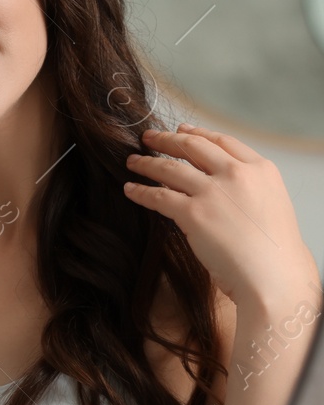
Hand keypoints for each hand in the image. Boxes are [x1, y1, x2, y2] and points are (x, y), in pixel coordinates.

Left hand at [123, 124, 319, 312]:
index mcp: (261, 169)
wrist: (275, 275)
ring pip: (170, 168)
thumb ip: (245, 189)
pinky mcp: (194, 213)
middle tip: (148, 137)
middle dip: (166, 139)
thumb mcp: (269, 204)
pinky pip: (158, 196)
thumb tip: (215, 187)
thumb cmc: (274, 251)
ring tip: (132, 161)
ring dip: (147, 162)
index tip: (182, 129)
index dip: (198, 132)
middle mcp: (237, 174)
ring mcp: (214, 192)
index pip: (223, 141)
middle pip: (193, 146)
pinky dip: (140, 191)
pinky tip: (129, 190)